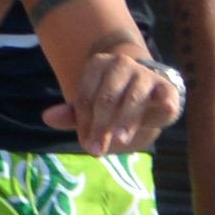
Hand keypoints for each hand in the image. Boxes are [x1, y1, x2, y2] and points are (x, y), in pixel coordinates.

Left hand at [47, 46, 182, 156]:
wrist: (145, 94)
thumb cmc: (111, 102)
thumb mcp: (89, 108)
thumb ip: (72, 114)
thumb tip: (47, 117)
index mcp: (98, 65)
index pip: (86, 96)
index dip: (84, 122)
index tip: (85, 143)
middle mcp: (122, 64)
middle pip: (107, 97)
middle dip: (100, 125)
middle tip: (95, 150)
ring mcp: (145, 74)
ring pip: (133, 98)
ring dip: (125, 121)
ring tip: (119, 140)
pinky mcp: (166, 86)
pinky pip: (166, 94)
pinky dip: (166, 102)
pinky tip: (167, 109)